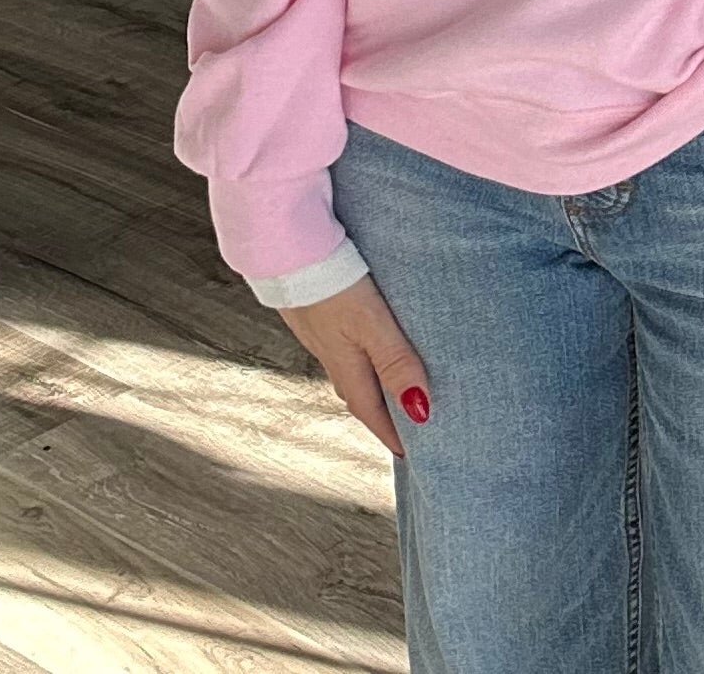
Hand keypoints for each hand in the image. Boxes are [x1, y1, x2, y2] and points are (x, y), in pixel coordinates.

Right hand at [278, 273, 430, 458]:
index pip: (371, 411)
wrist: (284, 249)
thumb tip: (419, 409)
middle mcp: (330, 355)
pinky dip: (357, 354)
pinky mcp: (315, 312)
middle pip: (360, 393)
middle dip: (381, 412)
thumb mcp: (369, 324)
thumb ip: (394, 361)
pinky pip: (341, 344)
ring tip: (389, 385)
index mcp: (345, 365)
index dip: (391, 433)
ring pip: (349, 368)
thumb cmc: (329, 286)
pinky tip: (362, 340)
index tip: (411, 453)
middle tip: (404, 424)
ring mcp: (320, 334)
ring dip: (369, 382)